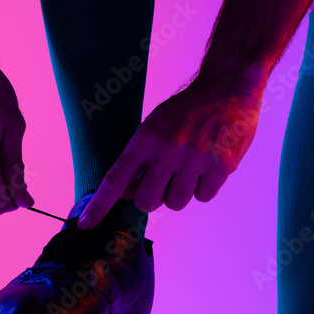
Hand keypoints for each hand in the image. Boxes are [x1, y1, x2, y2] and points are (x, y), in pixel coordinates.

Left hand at [78, 76, 263, 228]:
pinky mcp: (221, 167)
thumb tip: (128, 194)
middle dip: (151, 198)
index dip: (99, 205)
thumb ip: (141, 160)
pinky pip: (203, 197)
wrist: (228, 89)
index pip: (116, 179)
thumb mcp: (156, 126)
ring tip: (189, 169)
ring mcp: (195, 160)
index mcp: (147, 139)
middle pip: (147, 200)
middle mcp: (168, 151)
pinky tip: (207, 167)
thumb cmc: (189, 110)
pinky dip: (203, 187)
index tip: (85, 224)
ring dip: (179, 193)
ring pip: (176, 202)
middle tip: (162, 182)